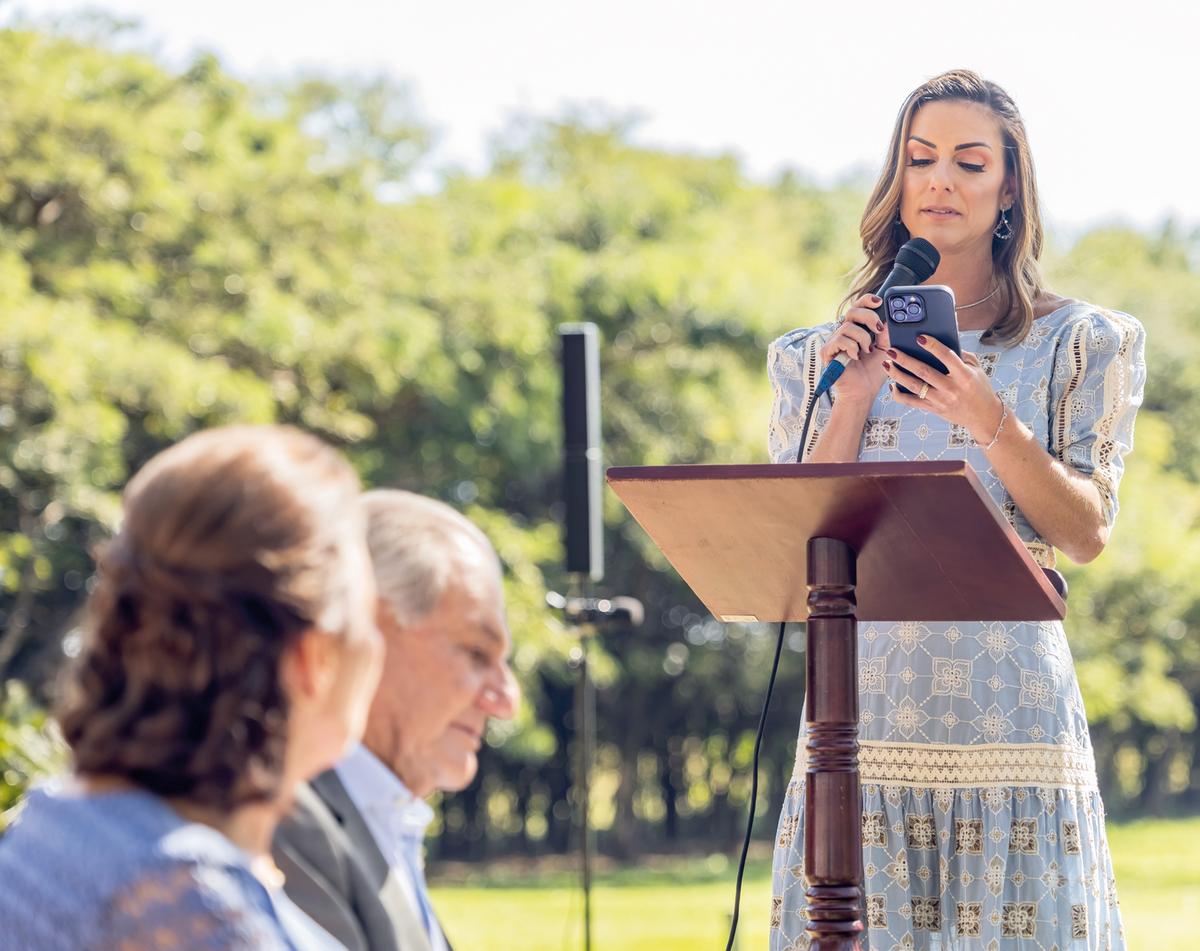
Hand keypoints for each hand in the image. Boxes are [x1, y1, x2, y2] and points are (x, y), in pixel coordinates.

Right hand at [819, 294, 890, 405]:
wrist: (863, 392)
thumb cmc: (873, 372)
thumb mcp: (886, 349)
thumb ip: (886, 332)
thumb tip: (888, 317)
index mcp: (857, 329)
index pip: (859, 307)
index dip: (867, 300)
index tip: (879, 301)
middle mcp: (844, 332)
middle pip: (852, 311)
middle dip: (868, 317)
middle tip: (878, 329)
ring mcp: (834, 341)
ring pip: (848, 326)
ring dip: (863, 339)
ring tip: (867, 351)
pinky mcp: (827, 352)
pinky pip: (840, 340)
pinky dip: (851, 347)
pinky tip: (855, 357)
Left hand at [882, 335, 1004, 443]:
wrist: (984, 416)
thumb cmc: (979, 387)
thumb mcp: (976, 369)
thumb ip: (962, 355)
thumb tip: (942, 341)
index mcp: (964, 375)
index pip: (947, 357)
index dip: (933, 346)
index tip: (920, 337)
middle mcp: (951, 388)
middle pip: (924, 372)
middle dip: (906, 360)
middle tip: (891, 350)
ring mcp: (941, 400)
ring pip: (914, 387)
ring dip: (897, 375)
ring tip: (886, 364)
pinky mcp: (934, 409)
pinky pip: (912, 402)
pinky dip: (899, 394)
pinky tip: (892, 385)